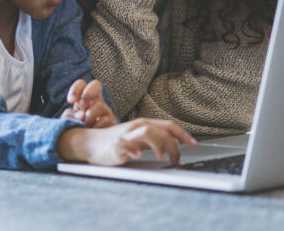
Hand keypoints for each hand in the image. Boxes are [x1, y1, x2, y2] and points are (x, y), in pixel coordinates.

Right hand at [59, 118, 196, 165]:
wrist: (90, 143)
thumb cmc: (115, 142)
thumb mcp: (138, 138)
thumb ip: (155, 138)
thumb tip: (175, 143)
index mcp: (143, 124)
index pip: (168, 125)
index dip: (183, 134)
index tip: (193, 144)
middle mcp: (136, 126)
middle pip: (162, 130)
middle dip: (174, 146)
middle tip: (176, 160)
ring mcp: (126, 135)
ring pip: (148, 132)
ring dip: (159, 146)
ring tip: (161, 158)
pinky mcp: (116, 145)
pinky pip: (126, 145)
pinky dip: (134, 150)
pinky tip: (138, 155)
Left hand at [61, 79, 116, 127]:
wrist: (89, 148)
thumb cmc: (77, 130)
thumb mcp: (70, 121)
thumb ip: (70, 115)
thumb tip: (82, 115)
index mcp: (84, 99)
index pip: (82, 84)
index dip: (76, 88)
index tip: (70, 100)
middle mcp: (97, 101)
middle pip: (96, 84)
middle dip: (86, 94)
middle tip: (80, 106)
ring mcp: (107, 111)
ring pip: (99, 104)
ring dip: (89, 115)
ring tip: (86, 125)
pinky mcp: (113, 123)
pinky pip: (105, 120)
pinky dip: (96, 127)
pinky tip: (93, 132)